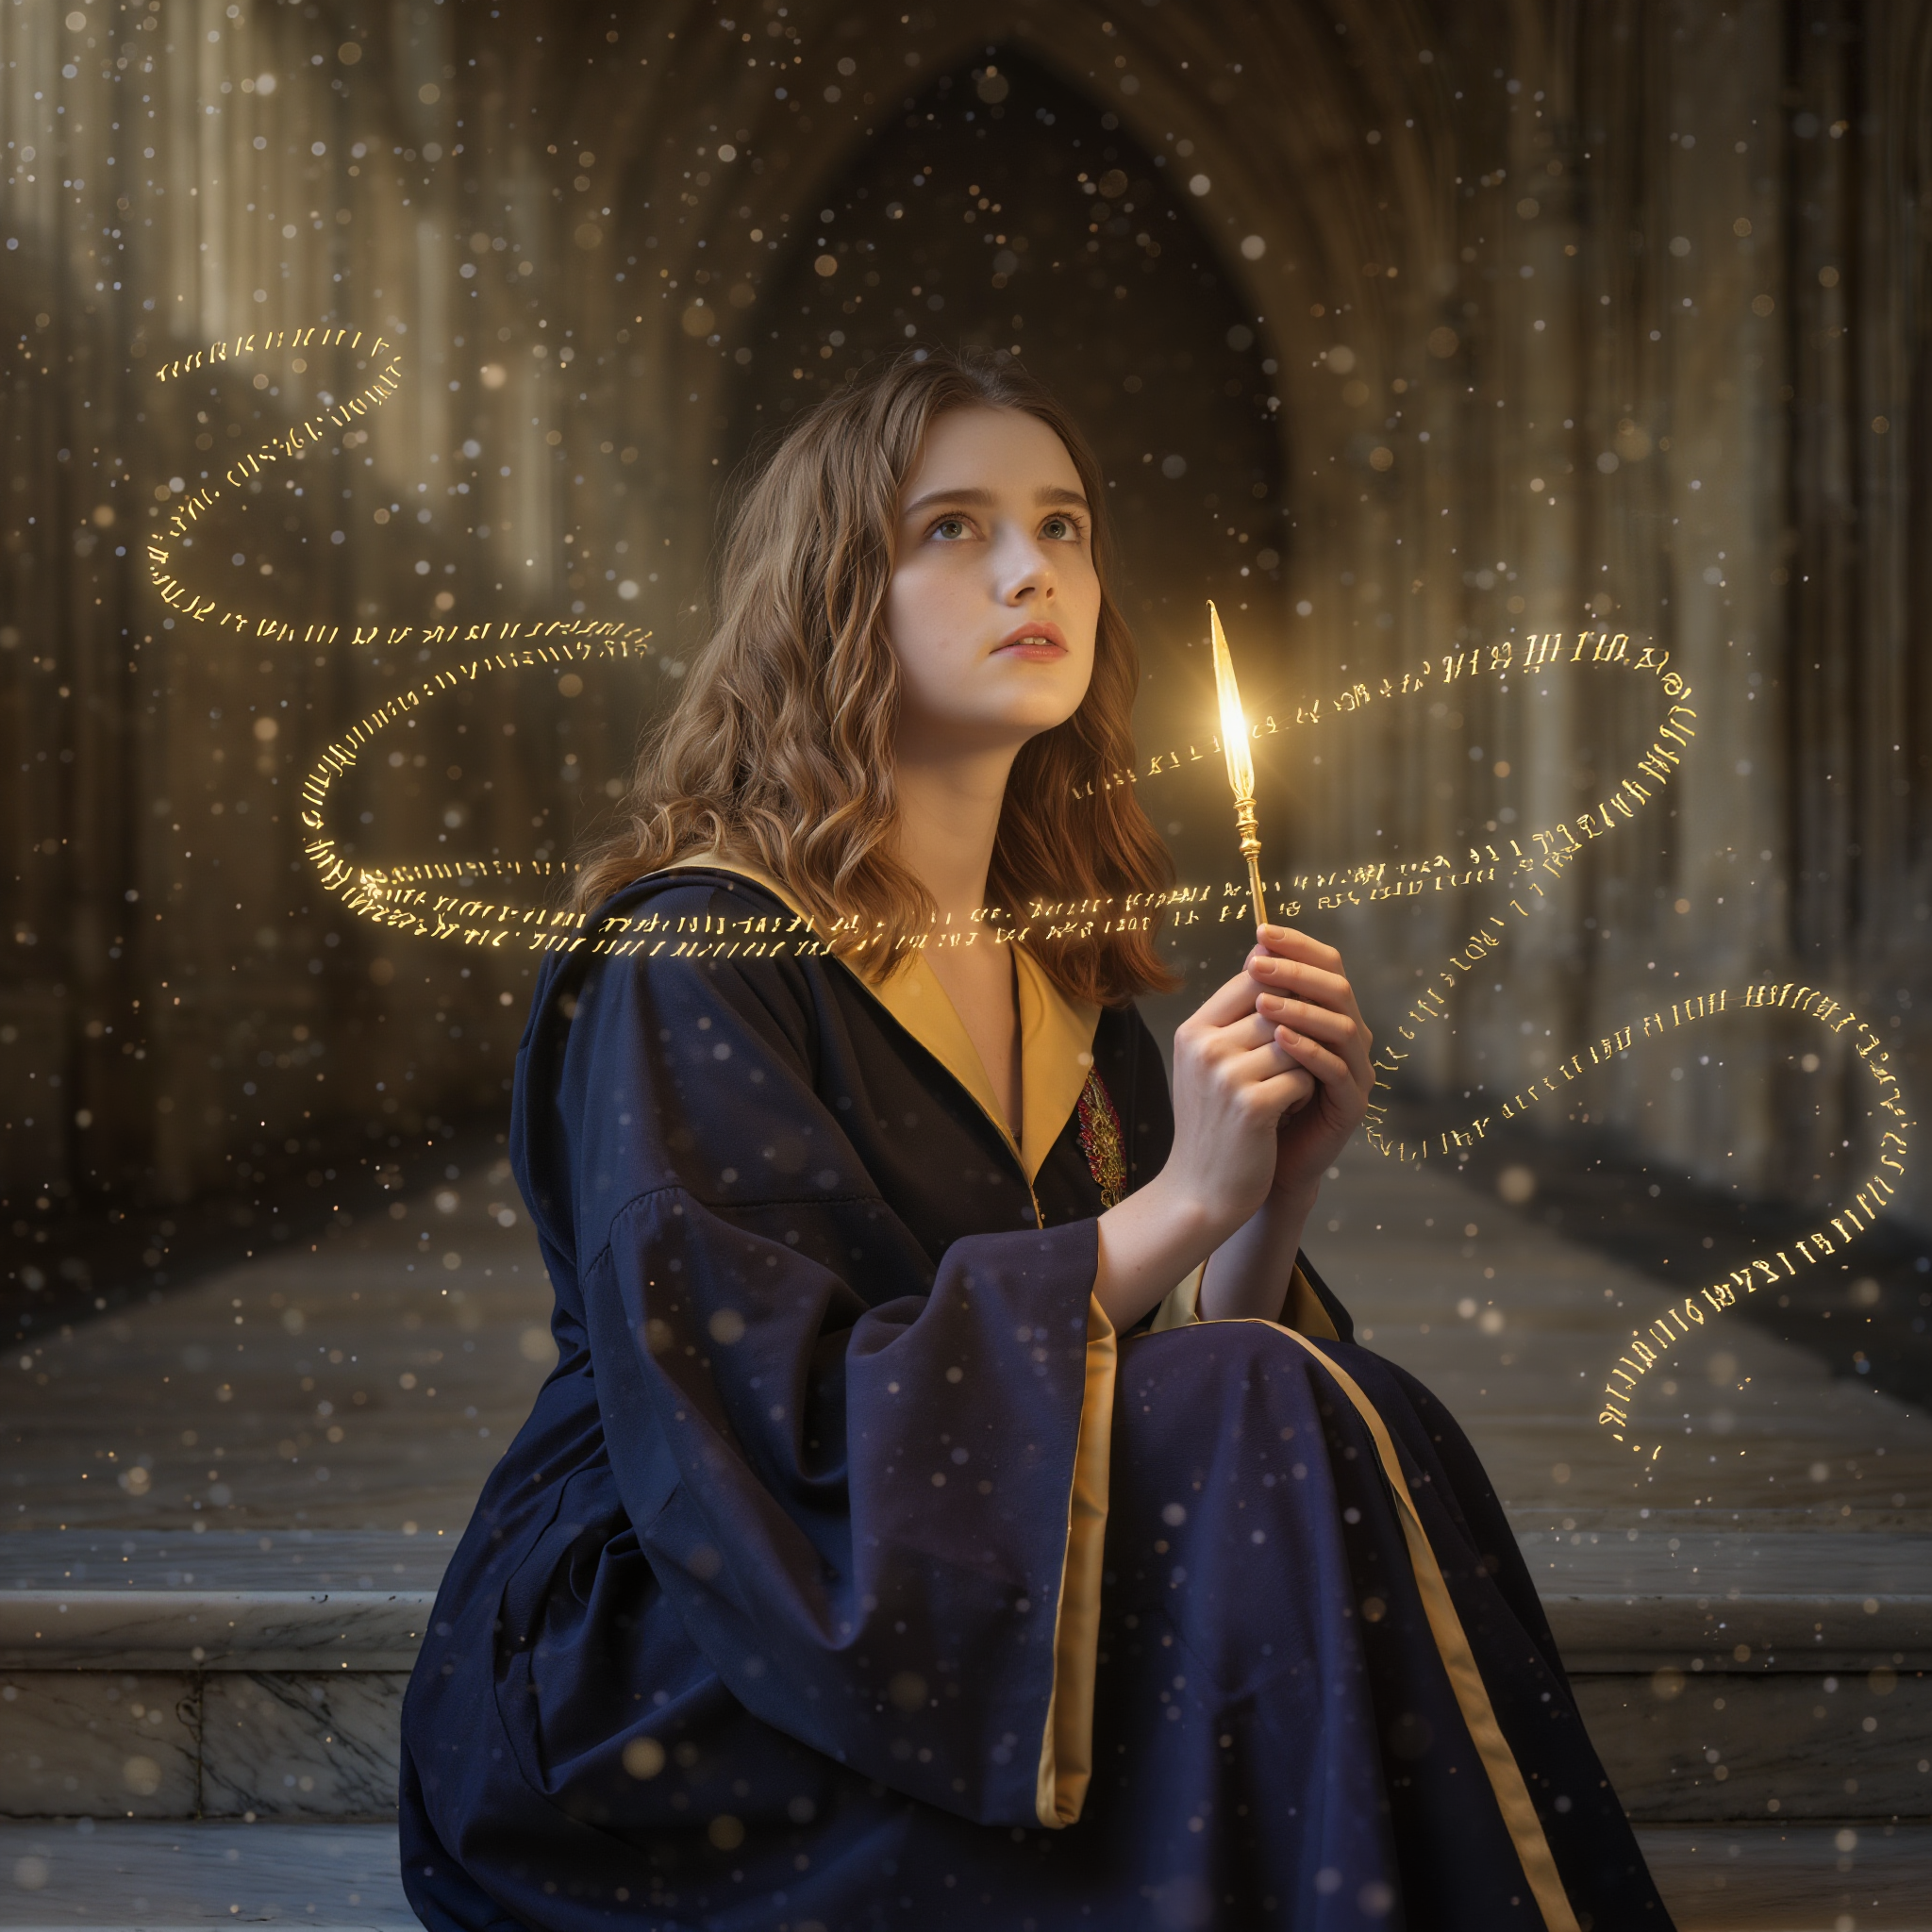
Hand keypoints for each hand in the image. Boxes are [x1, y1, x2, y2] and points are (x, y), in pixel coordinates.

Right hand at [1162, 965, 1316, 1240]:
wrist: (1200, 1190)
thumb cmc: (1213, 1122)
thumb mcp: (1209, 1064)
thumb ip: (1235, 1019)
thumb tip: (1269, 959)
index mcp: (1193, 1031)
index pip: (1252, 980)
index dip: (1284, 994)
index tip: (1293, 1023)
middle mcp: (1205, 1047)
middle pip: (1279, 1008)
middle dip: (1298, 1032)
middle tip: (1294, 1063)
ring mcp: (1226, 1076)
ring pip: (1296, 1043)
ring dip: (1304, 1065)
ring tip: (1290, 1089)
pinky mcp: (1252, 1106)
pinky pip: (1303, 1078)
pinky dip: (1305, 1094)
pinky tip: (1288, 1112)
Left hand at [1244, 925, 1373, 1199]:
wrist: (1262, 1159)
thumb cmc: (1256, 1094)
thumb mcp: (1254, 1043)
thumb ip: (1260, 1003)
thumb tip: (1253, 953)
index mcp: (1330, 1014)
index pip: (1325, 966)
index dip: (1298, 946)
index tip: (1261, 932)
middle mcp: (1351, 1037)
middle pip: (1337, 989)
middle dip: (1296, 972)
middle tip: (1257, 964)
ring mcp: (1356, 1070)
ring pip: (1341, 1027)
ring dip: (1301, 1010)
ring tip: (1263, 1003)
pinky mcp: (1353, 1104)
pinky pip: (1336, 1070)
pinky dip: (1309, 1051)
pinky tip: (1280, 1042)